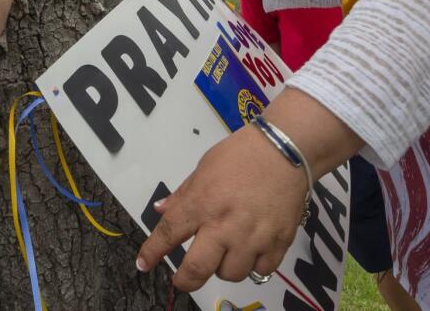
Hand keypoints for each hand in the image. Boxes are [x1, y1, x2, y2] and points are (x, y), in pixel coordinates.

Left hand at [136, 124, 308, 291]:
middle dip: (185, 280)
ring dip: (223, 267)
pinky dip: (253, 265)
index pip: (168, 234)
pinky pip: (261, 270)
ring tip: (225, 252)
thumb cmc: (242, 154)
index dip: (152, 253)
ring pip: (230, 274)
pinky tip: (251, 251)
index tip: (143, 264)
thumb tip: (161, 210)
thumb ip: (183, 194)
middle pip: (197, 270)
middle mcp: (225, 225)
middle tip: (183, 278)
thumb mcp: (204, 168)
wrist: (285, 149)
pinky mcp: (278, 242)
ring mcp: (253, 237)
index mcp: (202, 203)